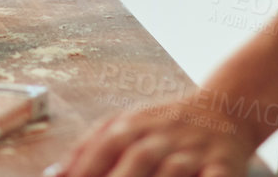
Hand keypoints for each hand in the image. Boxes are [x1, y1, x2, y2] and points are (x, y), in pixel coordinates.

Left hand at [45, 97, 259, 176]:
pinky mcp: (225, 166)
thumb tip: (52, 175)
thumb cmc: (164, 126)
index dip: (86, 167)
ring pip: (174, 171)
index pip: (106, 143)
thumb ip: (89, 149)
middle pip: (138, 157)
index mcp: (136, 124)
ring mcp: (195, 151)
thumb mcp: (126, 125)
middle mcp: (165, 135)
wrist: (226, 108)